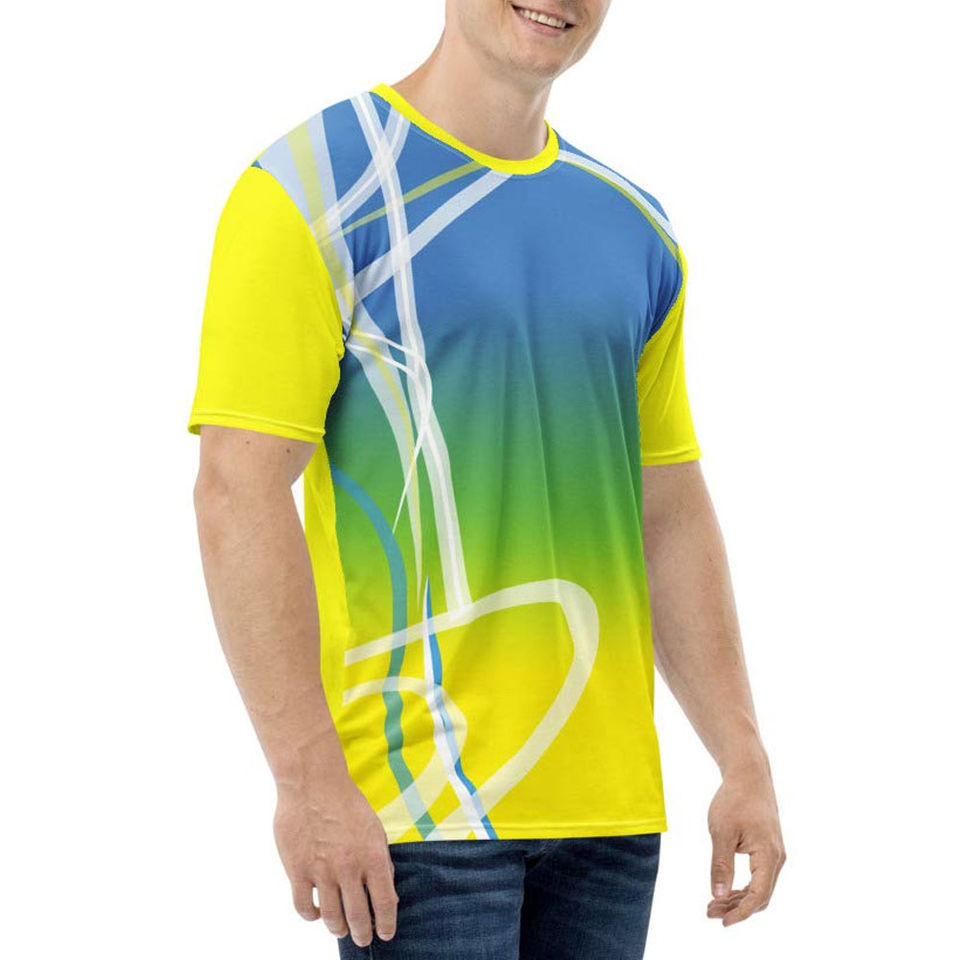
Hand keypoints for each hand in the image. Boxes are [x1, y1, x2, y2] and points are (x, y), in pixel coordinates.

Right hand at [273, 771, 398, 946]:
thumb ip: (381, 863)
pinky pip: (303, 907)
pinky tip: (317, 913)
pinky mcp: (297, 870)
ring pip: (331, 917)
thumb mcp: (375, 829)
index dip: (386, 924)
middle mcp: (349, 869)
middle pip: (358, 916)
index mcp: (373, 857)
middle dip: (363, 933)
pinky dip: (312, 916)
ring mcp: (321, 871)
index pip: (384, 903)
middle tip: (363, 940)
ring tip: (341, 930)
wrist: (314, 783)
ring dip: (338, 929)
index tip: (385, 934)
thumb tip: (388, 894)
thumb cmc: (347, 803)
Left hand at [706, 759, 785, 925]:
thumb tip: (718, 896)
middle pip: (760, 896)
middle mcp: (777, 858)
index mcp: (768, 855)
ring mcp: (775, 854)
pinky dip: (743, 887)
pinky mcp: (768, 850)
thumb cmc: (734, 800)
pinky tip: (725, 891)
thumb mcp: (721, 832)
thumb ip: (721, 865)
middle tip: (709, 912)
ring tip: (712, 905)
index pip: (758, 895)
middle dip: (736, 908)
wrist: (749, 775)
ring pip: (760, 888)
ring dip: (738, 899)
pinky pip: (759, 877)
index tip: (722, 922)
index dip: (741, 913)